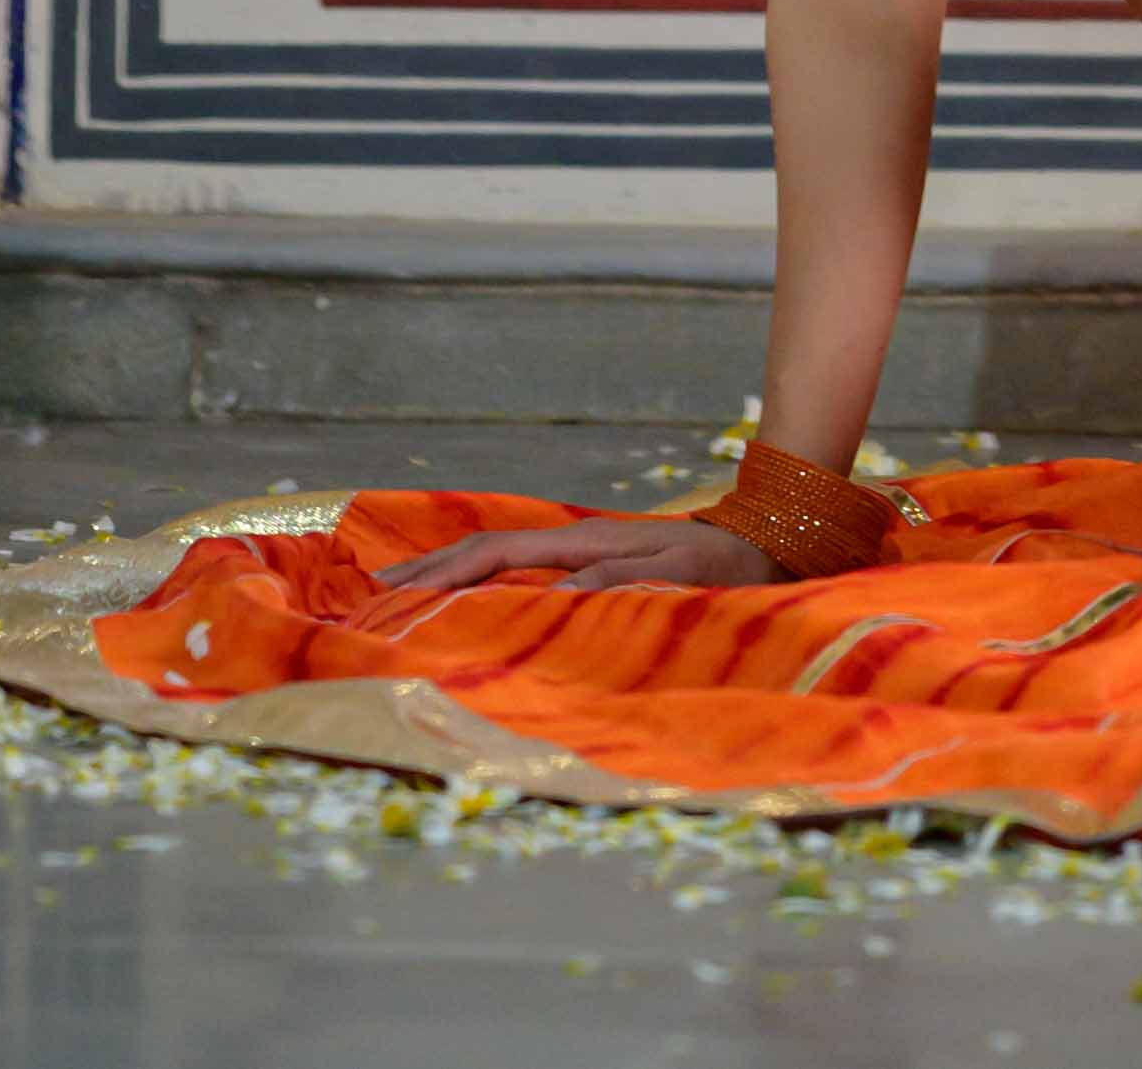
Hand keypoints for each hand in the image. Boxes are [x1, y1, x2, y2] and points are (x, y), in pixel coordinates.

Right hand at [373, 507, 770, 598]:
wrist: (763, 546)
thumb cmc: (726, 567)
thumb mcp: (684, 572)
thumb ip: (629, 578)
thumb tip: (568, 589)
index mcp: (587, 544)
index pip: (503, 555)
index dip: (451, 572)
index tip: (402, 591)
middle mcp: (577, 545)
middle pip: (491, 551)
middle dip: (435, 568)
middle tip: (378, 592)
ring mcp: (583, 554)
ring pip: (503, 561)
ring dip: (454, 572)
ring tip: (406, 591)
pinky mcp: (593, 568)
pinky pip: (526, 574)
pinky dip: (488, 581)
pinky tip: (471, 596)